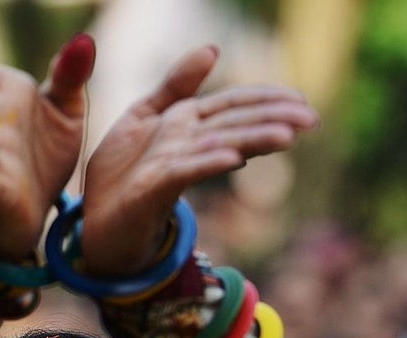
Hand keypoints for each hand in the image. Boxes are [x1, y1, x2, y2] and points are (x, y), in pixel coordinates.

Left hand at [79, 46, 318, 276]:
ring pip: (218, 149)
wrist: (95, 219)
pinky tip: (233, 158)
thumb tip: (214, 49)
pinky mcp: (153, 190)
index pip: (234, 106)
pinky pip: (184, 172)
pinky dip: (208, 162)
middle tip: (311, 120)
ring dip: (251, 141)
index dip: (267, 100)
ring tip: (285, 136)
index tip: (302, 99)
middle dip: (272, 121)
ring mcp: (172, 169)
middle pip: (234, 127)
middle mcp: (186, 147)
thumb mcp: (145, 116)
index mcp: (187, 126)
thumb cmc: (122, 172)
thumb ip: (176, 86)